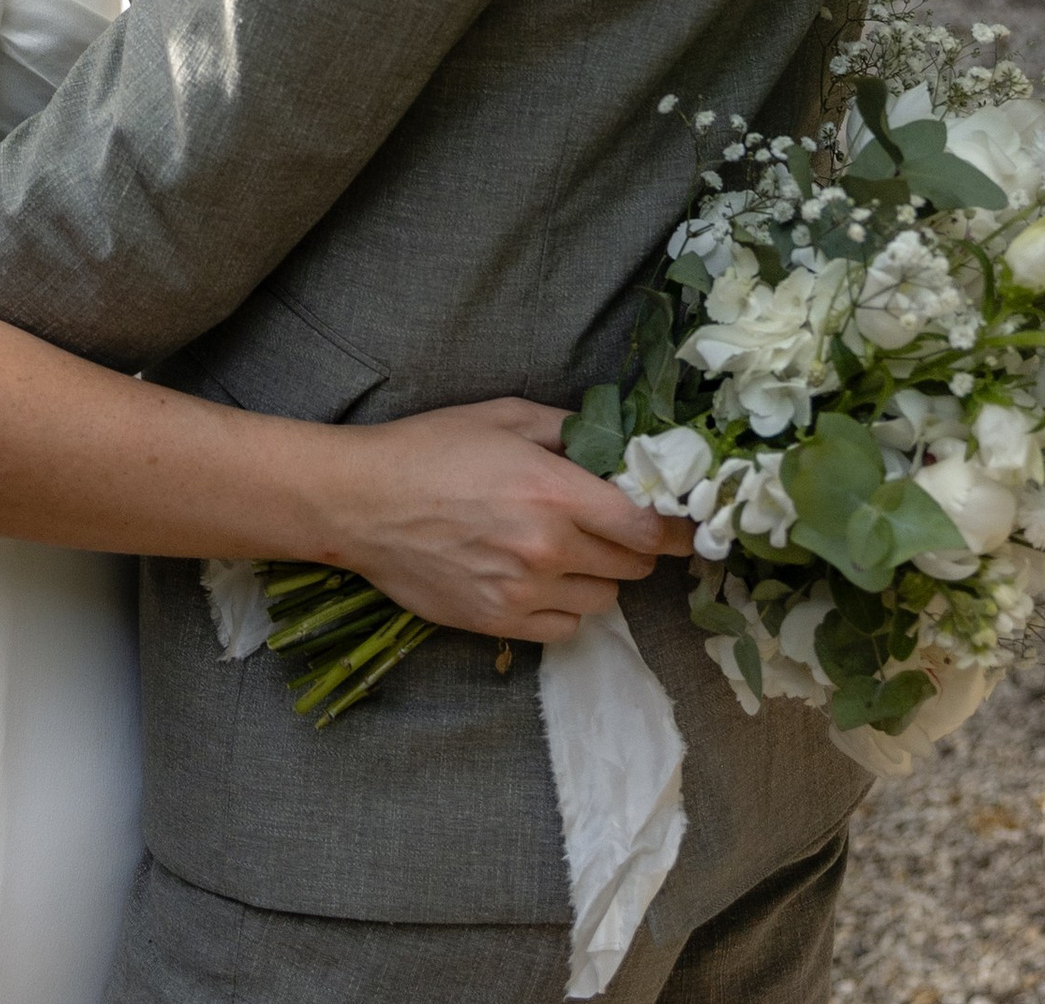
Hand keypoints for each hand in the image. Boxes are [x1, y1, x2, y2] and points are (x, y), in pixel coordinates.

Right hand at [315, 399, 690, 643]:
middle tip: (614, 526)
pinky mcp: (499, 623)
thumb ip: (567, 429)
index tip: (681, 524)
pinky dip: (568, 606)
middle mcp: (547, 548)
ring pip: (603, 599)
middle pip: (631, 565)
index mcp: (554, 491)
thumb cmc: (430, 449)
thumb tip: (615, 444)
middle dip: (633, 546)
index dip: (673, 526)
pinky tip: (546, 580)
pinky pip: (565, 627)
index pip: (645, 525)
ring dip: (600, 577)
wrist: (363, 504)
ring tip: (572, 552)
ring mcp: (523, 592)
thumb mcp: (503, 416)